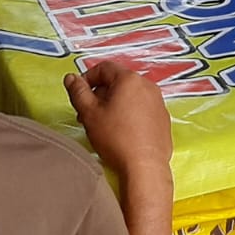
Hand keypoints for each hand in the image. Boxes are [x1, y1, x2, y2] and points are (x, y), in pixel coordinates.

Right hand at [64, 61, 172, 186]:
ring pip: (130, 96)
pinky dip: (129, 115)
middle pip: (117, 82)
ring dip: (113, 105)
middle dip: (99, 94)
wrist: (144, 166)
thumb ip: (78, 92)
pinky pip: (142, 110)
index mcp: (129, 80)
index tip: (79, 93)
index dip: (87, 78)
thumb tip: (71, 78)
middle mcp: (148, 86)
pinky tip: (121, 133)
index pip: (104, 67)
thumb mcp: (89, 113)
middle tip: (87, 113)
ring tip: (103, 125)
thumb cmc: (117, 139)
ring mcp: (158, 103)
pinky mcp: (162, 119)